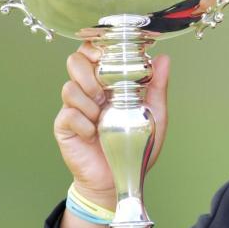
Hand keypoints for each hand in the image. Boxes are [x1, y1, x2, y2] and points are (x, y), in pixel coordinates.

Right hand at [53, 42, 169, 208]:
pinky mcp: (65, 126)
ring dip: (87, 99)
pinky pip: (68, 114)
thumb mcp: (154, 116)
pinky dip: (83, 123)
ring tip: (100, 116)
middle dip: (89, 73)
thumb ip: (157, 87)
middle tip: (103, 92)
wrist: (119, 178)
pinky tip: (94, 134)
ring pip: (69, 87)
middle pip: (75, 61)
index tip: (107, 57)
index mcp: (107, 83)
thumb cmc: (135, 147)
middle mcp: (88, 91)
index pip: (93, 52)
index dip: (95, 48)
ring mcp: (74, 108)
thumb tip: (163, 59)